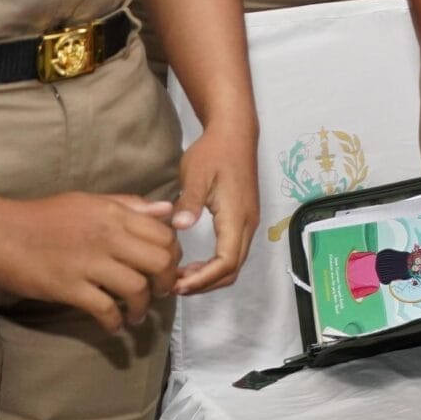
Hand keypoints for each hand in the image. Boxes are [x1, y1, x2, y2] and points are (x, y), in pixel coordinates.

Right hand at [0, 192, 179, 331]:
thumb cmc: (43, 216)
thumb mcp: (90, 202)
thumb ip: (130, 206)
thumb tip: (167, 211)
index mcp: (115, 214)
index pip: (164, 235)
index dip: (173, 255)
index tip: (166, 268)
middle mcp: (108, 237)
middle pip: (159, 261)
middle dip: (166, 282)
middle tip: (160, 293)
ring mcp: (88, 263)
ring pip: (136, 288)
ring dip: (142, 307)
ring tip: (137, 315)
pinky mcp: (67, 287)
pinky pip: (104, 309)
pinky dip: (115, 322)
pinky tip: (114, 327)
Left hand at [169, 118, 257, 294]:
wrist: (234, 133)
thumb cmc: (214, 152)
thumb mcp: (196, 174)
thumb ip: (189, 202)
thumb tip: (179, 227)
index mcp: (236, 216)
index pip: (226, 261)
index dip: (203, 279)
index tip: (176, 284)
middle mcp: (247, 224)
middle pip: (233, 269)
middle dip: (205, 284)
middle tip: (172, 286)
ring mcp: (247, 222)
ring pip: (234, 263)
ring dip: (209, 276)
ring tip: (179, 278)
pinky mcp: (243, 219)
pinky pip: (233, 252)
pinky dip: (214, 266)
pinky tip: (193, 263)